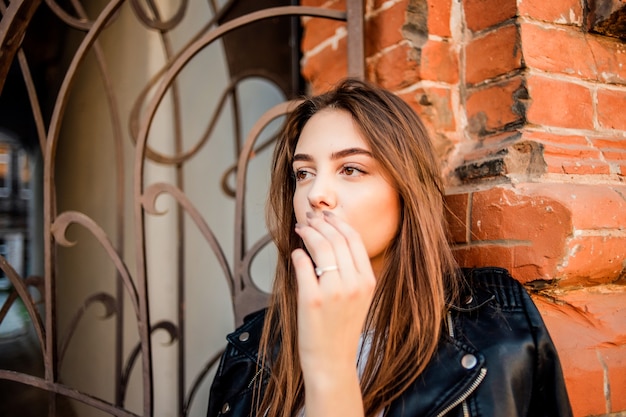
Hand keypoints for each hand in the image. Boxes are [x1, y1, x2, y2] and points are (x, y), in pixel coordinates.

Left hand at [292, 211, 374, 416]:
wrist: (332, 361)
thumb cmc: (341, 329)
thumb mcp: (358, 298)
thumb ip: (351, 272)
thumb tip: (332, 240)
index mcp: (368, 281)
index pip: (354, 240)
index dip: (338, 222)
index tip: (327, 215)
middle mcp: (353, 284)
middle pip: (336, 239)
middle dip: (321, 222)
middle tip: (309, 218)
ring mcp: (333, 291)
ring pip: (320, 247)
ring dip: (308, 233)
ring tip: (300, 229)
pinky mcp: (312, 299)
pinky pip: (303, 265)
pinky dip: (298, 254)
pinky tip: (295, 253)